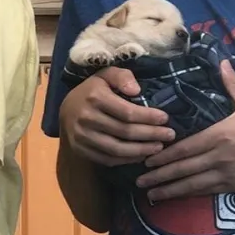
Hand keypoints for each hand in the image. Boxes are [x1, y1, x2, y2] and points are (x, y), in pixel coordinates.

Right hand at [60, 67, 175, 167]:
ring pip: (117, 149)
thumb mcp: (106, 75)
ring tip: (158, 147)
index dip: (148, 117)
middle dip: (151, 135)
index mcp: (94, 97)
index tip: (165, 118)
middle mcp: (86, 118)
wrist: (65, 110)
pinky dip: (127, 160)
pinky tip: (140, 155)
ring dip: (141, 151)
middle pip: (125, 132)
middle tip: (169, 135)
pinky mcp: (81, 150)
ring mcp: (82, 136)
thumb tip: (136, 91)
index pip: (127, 112)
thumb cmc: (92, 90)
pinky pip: (107, 159)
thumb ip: (122, 76)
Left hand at [136, 60, 234, 202]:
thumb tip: (222, 61)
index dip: (163, 155)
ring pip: (191, 184)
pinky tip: (177, 197)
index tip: (145, 159)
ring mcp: (226, 174)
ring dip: (169, 189)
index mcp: (219, 135)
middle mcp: (218, 156)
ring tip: (149, 195)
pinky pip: (206, 191)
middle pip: (182, 168)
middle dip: (158, 175)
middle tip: (138, 181)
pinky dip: (189, 194)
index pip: (184, 147)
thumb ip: (233, 84)